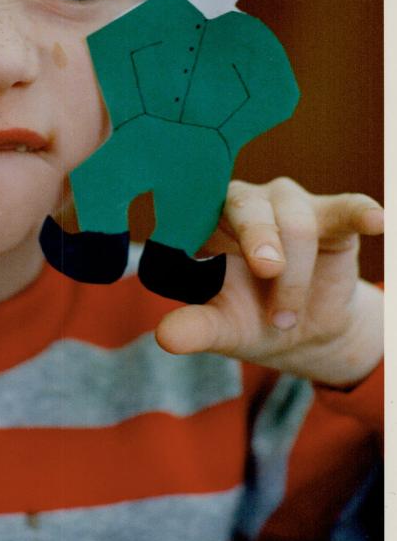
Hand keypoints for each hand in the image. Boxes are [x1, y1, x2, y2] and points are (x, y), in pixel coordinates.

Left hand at [155, 177, 382, 387]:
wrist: (302, 333)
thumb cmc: (250, 318)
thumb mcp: (223, 328)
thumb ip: (196, 327)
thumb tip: (164, 337)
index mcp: (208, 221)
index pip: (199, 209)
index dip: (205, 227)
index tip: (207, 253)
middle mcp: (247, 203)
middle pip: (250, 206)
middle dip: (260, 239)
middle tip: (268, 271)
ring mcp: (291, 205)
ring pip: (296, 223)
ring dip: (295, 276)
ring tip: (285, 317)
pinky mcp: (333, 216)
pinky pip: (349, 207)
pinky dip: (362, 212)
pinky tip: (375, 221)